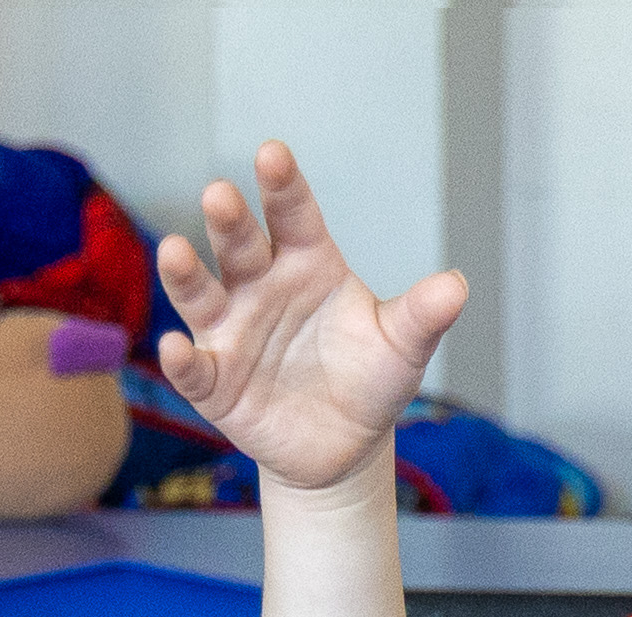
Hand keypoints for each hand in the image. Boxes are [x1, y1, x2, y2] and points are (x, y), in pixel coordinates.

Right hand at [151, 142, 466, 492]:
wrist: (345, 446)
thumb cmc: (370, 380)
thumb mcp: (401, 348)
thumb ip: (422, 316)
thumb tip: (457, 288)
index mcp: (307, 263)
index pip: (292, 216)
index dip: (282, 186)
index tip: (272, 154)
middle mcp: (261, 287)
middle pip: (240, 246)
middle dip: (228, 221)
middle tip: (220, 194)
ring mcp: (232, 332)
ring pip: (202, 295)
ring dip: (186, 273)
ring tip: (174, 252)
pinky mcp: (215, 382)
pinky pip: (194, 369)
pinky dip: (182, 360)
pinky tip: (176, 348)